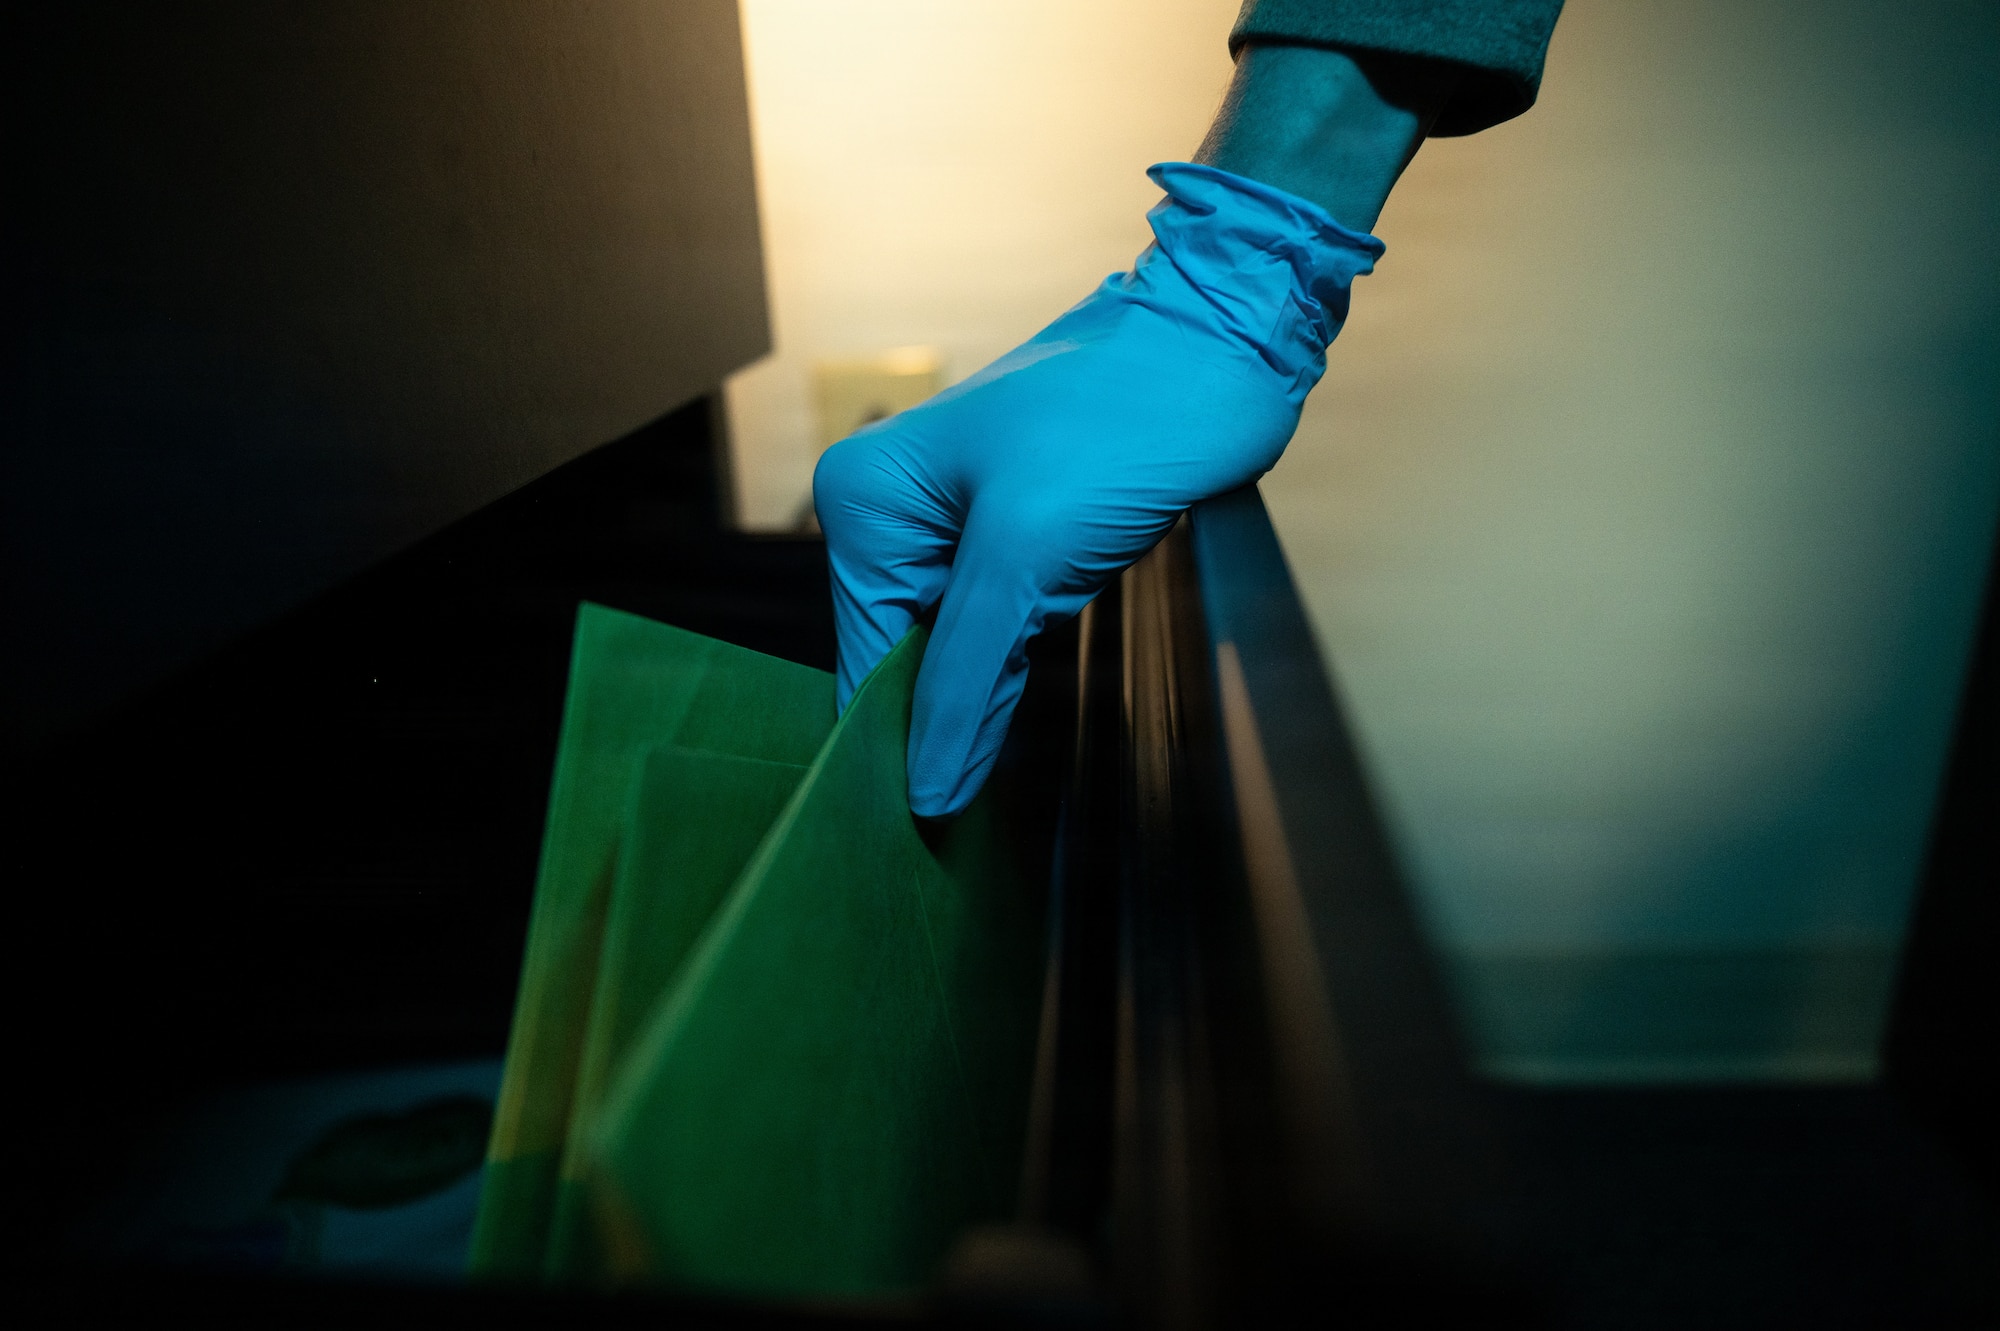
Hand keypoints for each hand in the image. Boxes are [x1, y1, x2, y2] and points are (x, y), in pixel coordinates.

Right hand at [813, 162, 1383, 815]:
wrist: (1227, 347)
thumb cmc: (1124, 421)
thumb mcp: (1026, 557)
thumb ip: (967, 679)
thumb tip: (928, 792)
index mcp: (865, 500)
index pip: (864, 656)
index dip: (894, 741)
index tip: (920, 825)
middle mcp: (896, 512)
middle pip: (903, 659)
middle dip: (939, 723)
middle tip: (963, 815)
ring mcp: (957, 527)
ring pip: (953, 653)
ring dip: (982, 704)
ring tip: (988, 780)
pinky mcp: (1017, 540)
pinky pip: (996, 631)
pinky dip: (1014, 674)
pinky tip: (1023, 718)